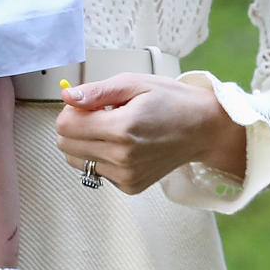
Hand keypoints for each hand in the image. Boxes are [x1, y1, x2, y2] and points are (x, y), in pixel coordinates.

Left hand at [55, 74, 245, 193]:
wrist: (203, 129)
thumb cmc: (172, 101)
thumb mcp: (135, 83)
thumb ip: (97, 91)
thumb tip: (68, 96)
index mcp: (122, 128)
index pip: (66, 126)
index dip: (70, 111)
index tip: (88, 104)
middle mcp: (122, 157)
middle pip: (66, 146)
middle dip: (75, 126)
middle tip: (100, 114)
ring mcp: (126, 175)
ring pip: (77, 161)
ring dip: (86, 143)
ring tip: (112, 129)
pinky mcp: (130, 186)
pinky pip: (97, 172)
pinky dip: (102, 157)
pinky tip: (123, 144)